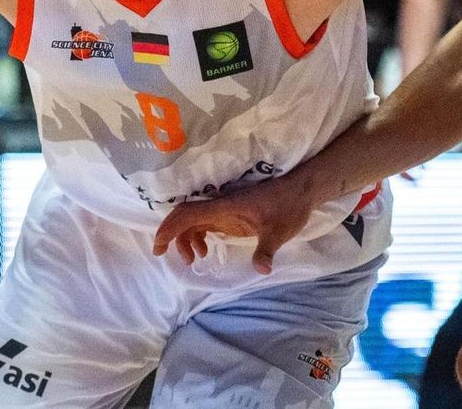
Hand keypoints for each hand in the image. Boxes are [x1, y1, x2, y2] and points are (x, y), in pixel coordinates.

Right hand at [152, 176, 313, 274]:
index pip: (189, 214)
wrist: (301, 191)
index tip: (160, 246)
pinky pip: (205, 223)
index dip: (170, 228)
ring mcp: (225, 210)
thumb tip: (262, 270)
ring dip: (186, 238)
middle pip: (185, 215)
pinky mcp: (231, 214)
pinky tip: (205, 251)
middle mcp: (220, 206)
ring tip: (193, 259)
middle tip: (162, 254)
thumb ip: (266, 250)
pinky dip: (198, 236)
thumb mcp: (279, 231)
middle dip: (170, 233)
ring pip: (194, 220)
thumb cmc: (288, 207)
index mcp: (226, 207)